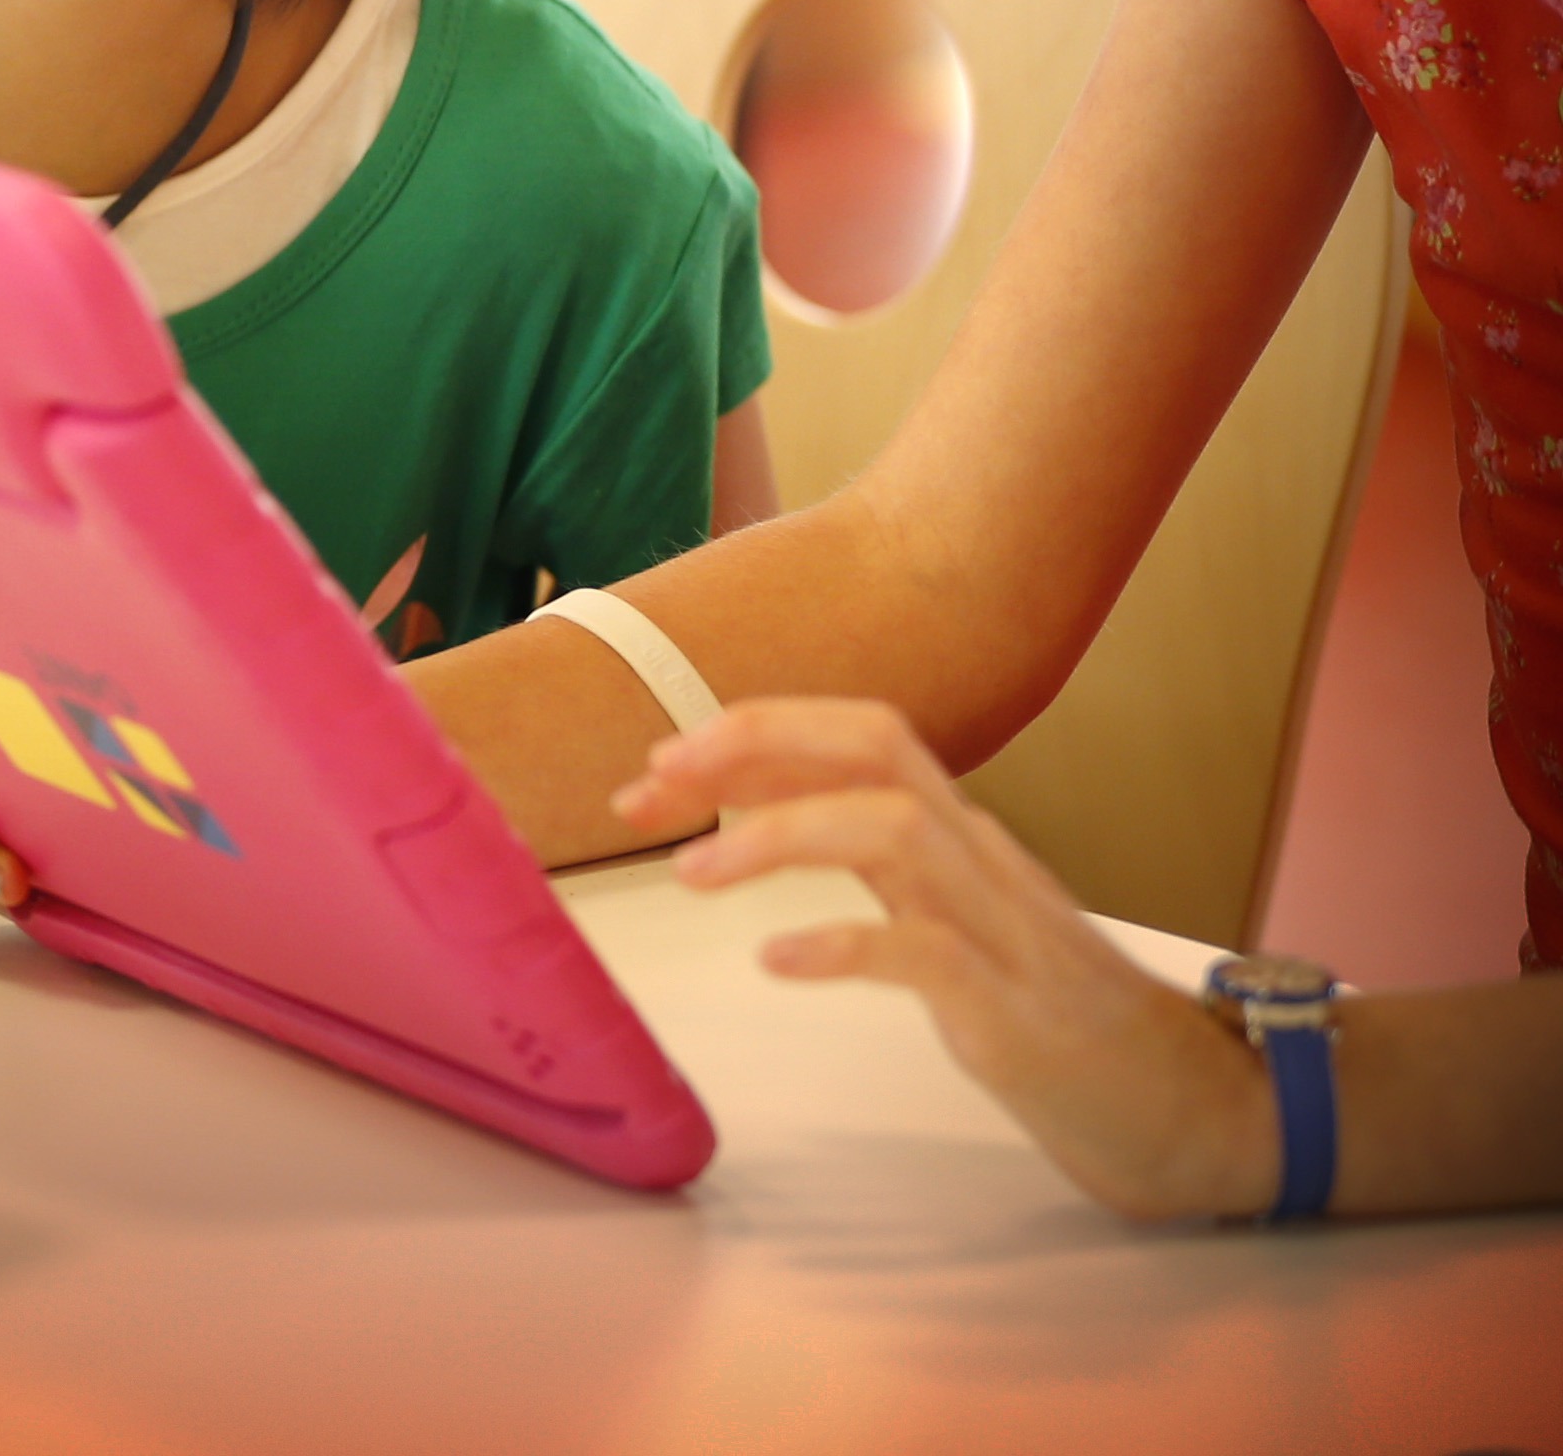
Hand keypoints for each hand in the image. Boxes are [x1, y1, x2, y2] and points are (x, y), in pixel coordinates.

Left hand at [639, 697, 1276, 1218]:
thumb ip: (875, 862)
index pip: (859, 735)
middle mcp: (983, 859)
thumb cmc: (1053, 1015)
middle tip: (651, 784)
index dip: (752, 732)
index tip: (655, 767)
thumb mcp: (950, 917)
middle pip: (877, 745)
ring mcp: (1006, 930)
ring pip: (896, 830)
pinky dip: (845, 944)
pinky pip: (928, 954)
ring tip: (690, 872)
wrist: (1189, 1109)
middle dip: (755, 743)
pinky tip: (776, 960)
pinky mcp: (1019, 1011)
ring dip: (780, 835)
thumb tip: (762, 812)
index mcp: (962, 835)